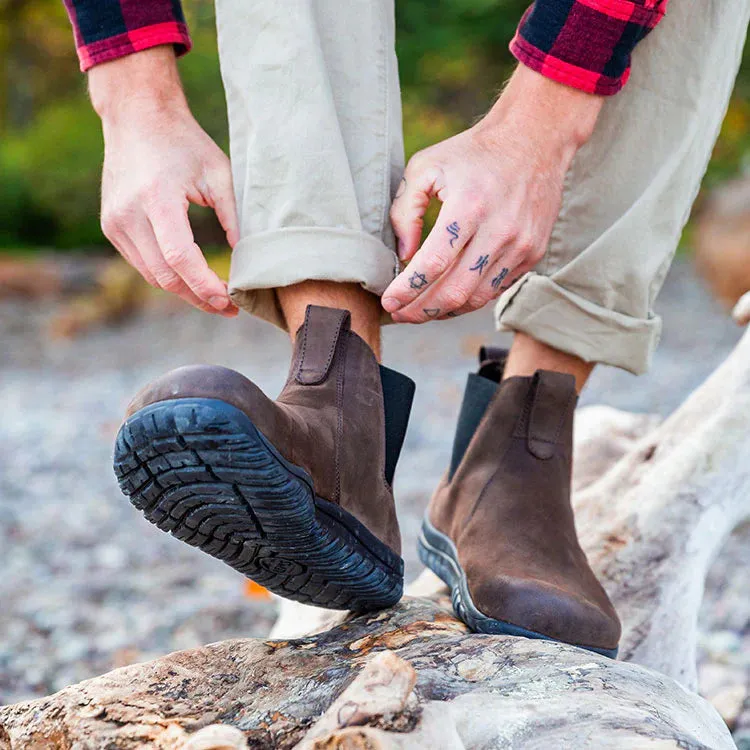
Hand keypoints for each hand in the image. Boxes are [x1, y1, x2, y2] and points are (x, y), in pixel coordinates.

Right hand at [90, 47, 238, 316]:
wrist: (137, 116)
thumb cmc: (185, 143)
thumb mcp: (219, 174)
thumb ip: (234, 218)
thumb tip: (250, 261)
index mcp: (156, 198)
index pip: (180, 258)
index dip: (205, 286)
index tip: (231, 301)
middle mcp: (128, 214)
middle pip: (165, 276)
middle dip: (199, 297)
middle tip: (229, 309)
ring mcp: (115, 222)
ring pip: (152, 276)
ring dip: (184, 292)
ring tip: (215, 300)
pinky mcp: (111, 227)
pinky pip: (142, 264)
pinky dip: (168, 277)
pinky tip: (192, 280)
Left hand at [381, 65, 602, 322]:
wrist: (535, 140)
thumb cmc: (472, 154)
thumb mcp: (426, 166)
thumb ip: (405, 209)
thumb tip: (404, 254)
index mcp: (469, 206)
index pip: (433, 264)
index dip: (407, 290)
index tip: (387, 302)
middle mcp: (499, 230)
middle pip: (454, 291)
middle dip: (420, 311)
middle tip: (398, 314)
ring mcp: (520, 245)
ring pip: (475, 299)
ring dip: (443, 312)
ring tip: (419, 311)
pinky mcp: (533, 254)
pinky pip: (495, 291)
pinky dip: (467, 301)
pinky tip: (447, 300)